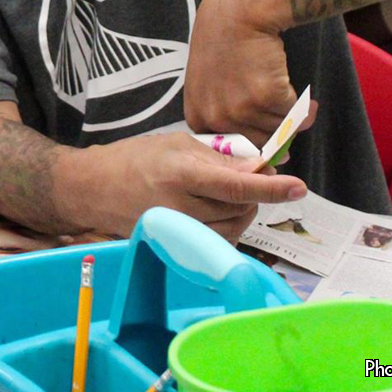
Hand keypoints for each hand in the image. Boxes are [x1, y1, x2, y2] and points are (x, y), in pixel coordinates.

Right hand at [74, 133, 306, 241]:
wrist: (92, 188)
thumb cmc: (134, 159)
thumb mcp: (177, 144)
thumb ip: (220, 158)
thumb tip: (260, 169)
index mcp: (181, 174)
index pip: (237, 185)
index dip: (271, 188)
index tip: (298, 187)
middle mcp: (181, 207)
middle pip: (241, 208)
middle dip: (253, 193)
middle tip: (242, 176)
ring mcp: (177, 231)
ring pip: (234, 228)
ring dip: (241, 211)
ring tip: (222, 194)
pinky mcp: (174, 246)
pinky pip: (217, 242)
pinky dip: (227, 227)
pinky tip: (215, 212)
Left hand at [183, 0, 315, 147]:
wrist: (238, 13)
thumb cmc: (224, 44)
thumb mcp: (210, 85)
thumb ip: (231, 118)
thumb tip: (274, 153)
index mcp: (199, 117)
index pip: (230, 148)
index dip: (253, 140)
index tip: (266, 134)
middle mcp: (217, 117)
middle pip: (257, 143)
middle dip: (278, 133)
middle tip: (287, 118)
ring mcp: (241, 108)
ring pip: (277, 130)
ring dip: (294, 120)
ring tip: (298, 103)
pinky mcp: (266, 96)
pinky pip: (292, 114)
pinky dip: (303, 108)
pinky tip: (306, 98)